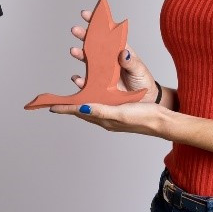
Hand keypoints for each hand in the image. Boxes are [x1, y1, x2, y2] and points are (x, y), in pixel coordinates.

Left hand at [49, 100, 167, 137]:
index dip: (64, 108)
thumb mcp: (120, 112)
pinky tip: (95, 91)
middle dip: (70, 104)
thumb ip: (101, 110)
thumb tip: (81, 107)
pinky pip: (101, 102)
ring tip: (73, 90)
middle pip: (82, 109)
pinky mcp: (119, 109)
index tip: (50, 106)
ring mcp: (112, 114)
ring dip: (81, 98)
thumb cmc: (143, 117)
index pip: (78, 112)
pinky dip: (94, 96)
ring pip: (91, 105)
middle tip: (58, 99)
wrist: (161, 121)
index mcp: (103, 119)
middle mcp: (105, 117)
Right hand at [69, 9, 157, 101]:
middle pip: (94, 45)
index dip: (97, 24)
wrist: (144, 99)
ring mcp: (103, 72)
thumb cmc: (143, 80)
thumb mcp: (139, 69)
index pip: (107, 34)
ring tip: (73, 51)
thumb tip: (124, 52)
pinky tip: (76, 78)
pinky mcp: (99, 85)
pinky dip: (80, 80)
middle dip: (84, 36)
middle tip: (75, 30)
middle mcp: (109, 59)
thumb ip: (131, 62)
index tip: (86, 15)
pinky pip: (87, 82)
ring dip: (79, 54)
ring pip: (88, 60)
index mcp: (119, 51)